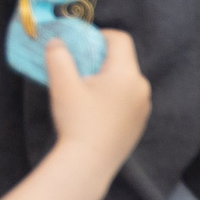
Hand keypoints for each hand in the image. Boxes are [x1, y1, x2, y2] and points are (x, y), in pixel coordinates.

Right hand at [46, 30, 149, 169]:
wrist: (88, 164)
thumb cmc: (77, 120)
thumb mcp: (62, 83)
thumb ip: (58, 55)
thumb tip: (56, 42)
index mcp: (127, 74)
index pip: (120, 39)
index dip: (99, 36)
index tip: (81, 47)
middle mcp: (142, 88)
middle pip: (123, 60)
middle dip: (100, 59)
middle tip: (78, 70)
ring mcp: (143, 108)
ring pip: (125, 80)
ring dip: (106, 79)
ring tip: (84, 93)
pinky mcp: (139, 124)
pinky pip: (127, 99)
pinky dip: (112, 97)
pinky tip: (94, 111)